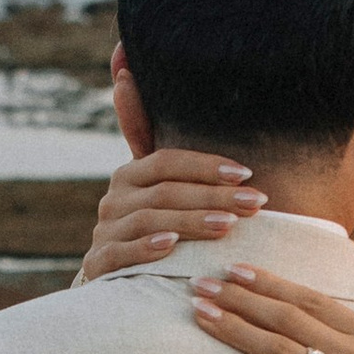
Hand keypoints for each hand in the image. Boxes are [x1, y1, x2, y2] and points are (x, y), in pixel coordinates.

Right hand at [74, 147, 263, 284]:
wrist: (120, 282)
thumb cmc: (155, 230)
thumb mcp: (161, 191)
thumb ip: (158, 143)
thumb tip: (125, 71)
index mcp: (131, 176)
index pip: (168, 162)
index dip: (206, 166)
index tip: (246, 173)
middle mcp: (114, 199)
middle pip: (166, 191)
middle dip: (213, 196)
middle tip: (254, 202)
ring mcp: (105, 231)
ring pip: (150, 220)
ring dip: (191, 222)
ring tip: (228, 225)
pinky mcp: (99, 263)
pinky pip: (122, 252)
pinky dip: (146, 248)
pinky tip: (172, 247)